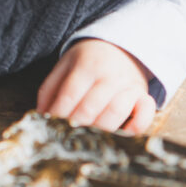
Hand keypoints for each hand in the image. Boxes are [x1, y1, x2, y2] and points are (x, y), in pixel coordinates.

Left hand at [37, 40, 156, 134]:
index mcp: (87, 66)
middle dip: (76, 127)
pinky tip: (124, 134)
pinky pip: (145, 113)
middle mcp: (109, 76)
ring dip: (101, 129)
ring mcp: (129, 86)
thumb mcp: (65, 65)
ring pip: (116, 111)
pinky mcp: (143, 95)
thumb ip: (50, 89)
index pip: (69, 95)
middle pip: (90, 107)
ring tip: (90, 140)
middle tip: (68, 140)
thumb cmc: (89, 61)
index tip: (52, 129)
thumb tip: (41, 116)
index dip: (59, 115)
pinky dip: (137, 125)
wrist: (122, 46)